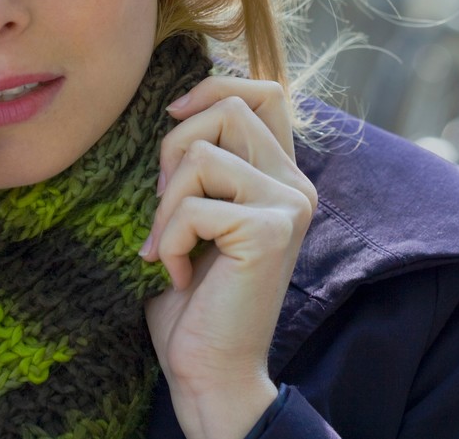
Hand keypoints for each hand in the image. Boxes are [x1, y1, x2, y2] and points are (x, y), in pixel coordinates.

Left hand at [142, 77, 316, 438]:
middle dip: (173, 151)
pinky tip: (179, 274)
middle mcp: (296, 184)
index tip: (174, 118)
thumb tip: (179, 106)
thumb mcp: (200, 213)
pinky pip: (194, 205)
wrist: (209, 370)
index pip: (264, 91)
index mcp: (282, 174)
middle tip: (162, 205)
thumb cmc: (195, 297)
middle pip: (226, 110)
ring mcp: (288, 205)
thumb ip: (207, 163)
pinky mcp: (269, 232)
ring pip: (202, 155)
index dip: (213, 88)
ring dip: (165, 203)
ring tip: (168, 245)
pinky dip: (169, 240)